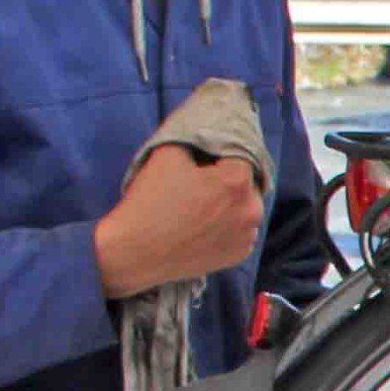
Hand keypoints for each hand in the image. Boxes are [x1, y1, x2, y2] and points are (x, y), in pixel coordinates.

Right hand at [94, 144, 265, 298]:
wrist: (136, 252)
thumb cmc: (151, 200)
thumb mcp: (166, 154)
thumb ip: (193, 139)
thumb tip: (206, 135)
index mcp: (237, 182)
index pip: (240, 154)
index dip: (221, 152)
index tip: (205, 157)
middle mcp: (252, 209)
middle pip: (246, 183)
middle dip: (228, 178)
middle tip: (201, 182)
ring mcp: (248, 235)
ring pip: (245, 208)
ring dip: (230, 203)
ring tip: (202, 206)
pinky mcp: (240, 255)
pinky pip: (241, 231)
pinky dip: (229, 225)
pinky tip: (205, 225)